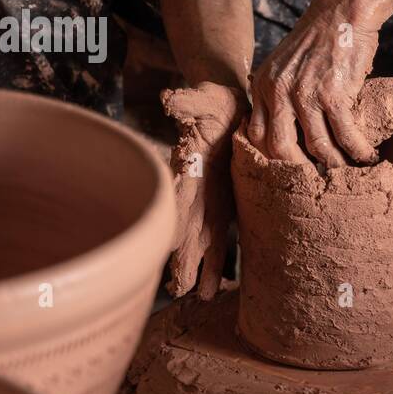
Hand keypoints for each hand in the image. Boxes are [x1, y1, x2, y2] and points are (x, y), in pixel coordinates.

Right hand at [162, 82, 245, 298]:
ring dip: (200, 266)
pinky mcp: (224, 207)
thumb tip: (169, 100)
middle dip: (181, 257)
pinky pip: (219, 239)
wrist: (224, 108)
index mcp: (188, 169)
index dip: (173, 222)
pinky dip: (217, 261)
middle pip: (185, 230)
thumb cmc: (211, 103)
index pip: (177, 199)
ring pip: (200, 241)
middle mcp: (194, 192)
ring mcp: (207, 203)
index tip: (168, 245)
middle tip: (179, 288)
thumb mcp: (201, 97)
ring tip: (201, 295)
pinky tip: (219, 285)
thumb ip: (187, 101)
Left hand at [247, 0, 380, 167]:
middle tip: (316, 180)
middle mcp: (278, 92)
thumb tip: (290, 128)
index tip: (291, 168)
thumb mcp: (285, 63)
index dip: (272, 158)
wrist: (342, 12)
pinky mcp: (333, 96)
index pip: (255, 135)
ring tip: (348, 170)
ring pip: (316, 147)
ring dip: (335, 164)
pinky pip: (345, 136)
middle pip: (279, 149)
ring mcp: (305, 95)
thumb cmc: (319, 38)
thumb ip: (280, 92)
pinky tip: (368, 157)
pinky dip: (358, 151)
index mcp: (263, 85)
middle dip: (299, 171)